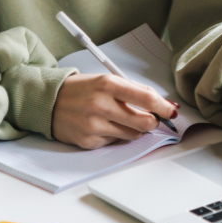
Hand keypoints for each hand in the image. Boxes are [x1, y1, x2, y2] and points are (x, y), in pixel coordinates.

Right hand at [52, 74, 178, 149]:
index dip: (164, 107)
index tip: (172, 111)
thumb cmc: (81, 89)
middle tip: (150, 118)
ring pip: (133, 134)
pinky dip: (115, 135)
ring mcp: (94, 125)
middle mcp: (101, 105)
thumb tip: (162, 103)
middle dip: (153, 121)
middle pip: (145, 122)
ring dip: (133, 128)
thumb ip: (134, 90)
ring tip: (118, 118)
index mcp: (108, 84)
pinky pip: (115, 142)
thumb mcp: (106, 80)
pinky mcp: (89, 141)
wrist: (48, 101)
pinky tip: (102, 126)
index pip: (146, 97)